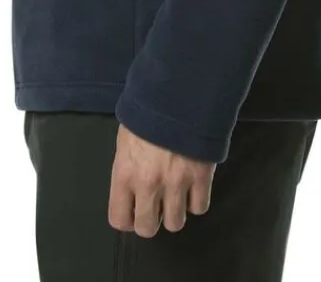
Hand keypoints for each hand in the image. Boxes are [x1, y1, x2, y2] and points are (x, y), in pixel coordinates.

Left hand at [107, 121, 215, 236]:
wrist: (179, 92)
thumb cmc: (148, 110)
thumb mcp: (126, 137)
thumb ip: (127, 166)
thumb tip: (129, 187)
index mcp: (125, 173)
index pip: (119, 219)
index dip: (128, 219)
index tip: (134, 211)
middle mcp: (149, 184)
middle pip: (148, 228)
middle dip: (152, 219)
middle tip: (156, 204)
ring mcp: (176, 183)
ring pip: (176, 223)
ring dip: (175, 211)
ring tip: (176, 194)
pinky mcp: (201, 177)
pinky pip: (200, 207)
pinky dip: (196, 200)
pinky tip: (192, 185)